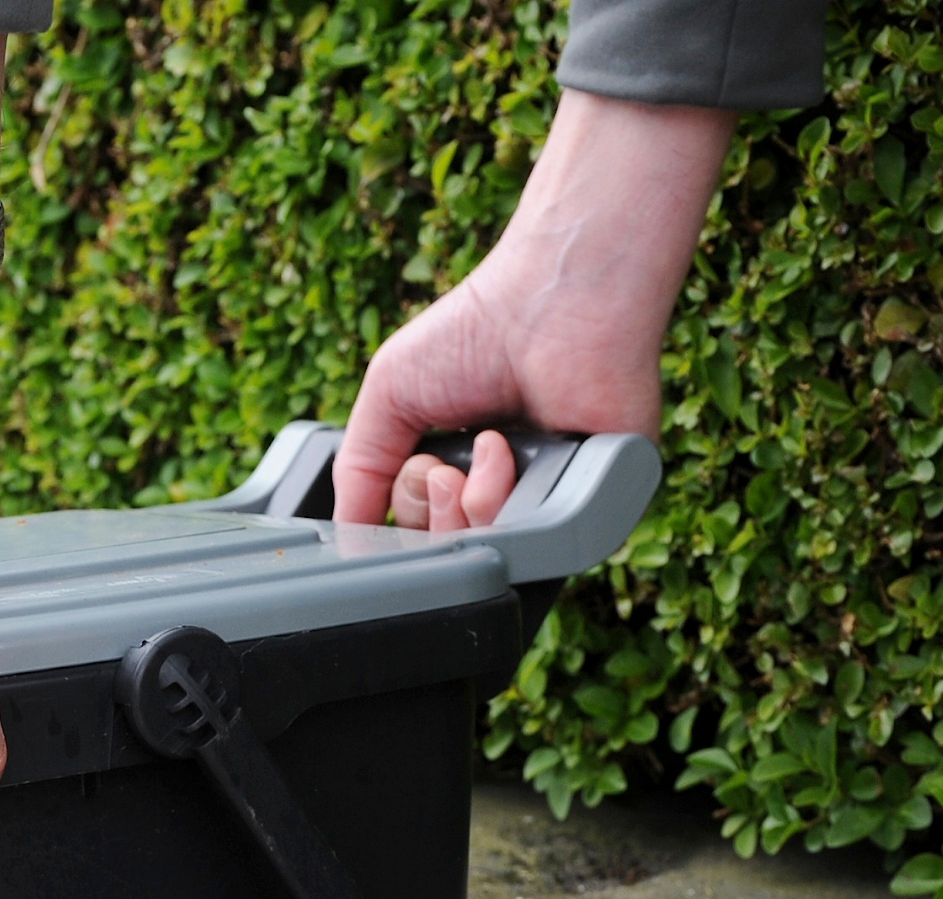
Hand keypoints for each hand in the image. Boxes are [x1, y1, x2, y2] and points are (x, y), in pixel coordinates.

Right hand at [332, 91, 737, 529]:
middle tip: (445, 465)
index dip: (402, 522)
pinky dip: (504, 500)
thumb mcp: (386, 401)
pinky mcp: (596, 502)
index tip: (416, 471)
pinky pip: (534, 547)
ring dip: (466, 505)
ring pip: (486, 558)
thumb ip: (357, 475)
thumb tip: (347, 538)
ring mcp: (550, 503)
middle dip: (430, 514)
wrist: (550, 296)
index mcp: (463, 476)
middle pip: (447, 557)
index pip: (418, 540)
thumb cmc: (475, 329)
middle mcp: (506, 495)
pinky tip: (513, 452)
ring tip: (487, 445)